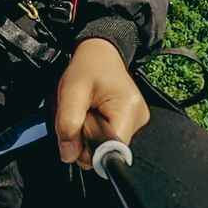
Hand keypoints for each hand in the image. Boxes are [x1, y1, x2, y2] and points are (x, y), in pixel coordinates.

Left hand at [54, 38, 149, 168]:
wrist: (101, 51)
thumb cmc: (87, 66)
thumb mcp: (70, 91)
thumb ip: (67, 124)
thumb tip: (68, 156)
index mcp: (128, 110)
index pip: (109, 151)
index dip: (88, 148)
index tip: (77, 131)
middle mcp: (139, 119)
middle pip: (108, 149)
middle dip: (88, 138)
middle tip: (80, 113)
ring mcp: (138, 121)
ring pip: (108, 145)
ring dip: (91, 134)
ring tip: (87, 110)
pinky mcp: (132, 121)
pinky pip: (111, 136)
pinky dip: (98, 130)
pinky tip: (94, 113)